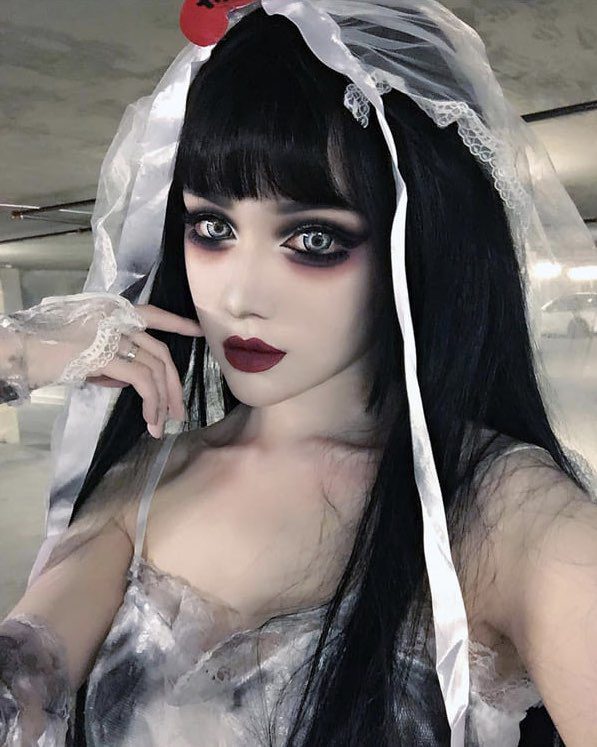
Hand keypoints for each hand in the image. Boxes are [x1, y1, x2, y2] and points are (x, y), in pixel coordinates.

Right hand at [10, 293, 202, 438]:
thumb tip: (130, 383)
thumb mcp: (84, 355)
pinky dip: (152, 403)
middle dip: (173, 383)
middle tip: (178, 410)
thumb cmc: (45, 354)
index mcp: (111, 313)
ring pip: (156, 367)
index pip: (153, 313)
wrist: (19, 352)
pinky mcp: (108, 355)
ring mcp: (112, 335)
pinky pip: (143, 381)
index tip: (199, 330)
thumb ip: (110, 363)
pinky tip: (150, 420)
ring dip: (164, 399)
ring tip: (162, 424)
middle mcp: (116, 319)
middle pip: (160, 351)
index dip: (178, 323)